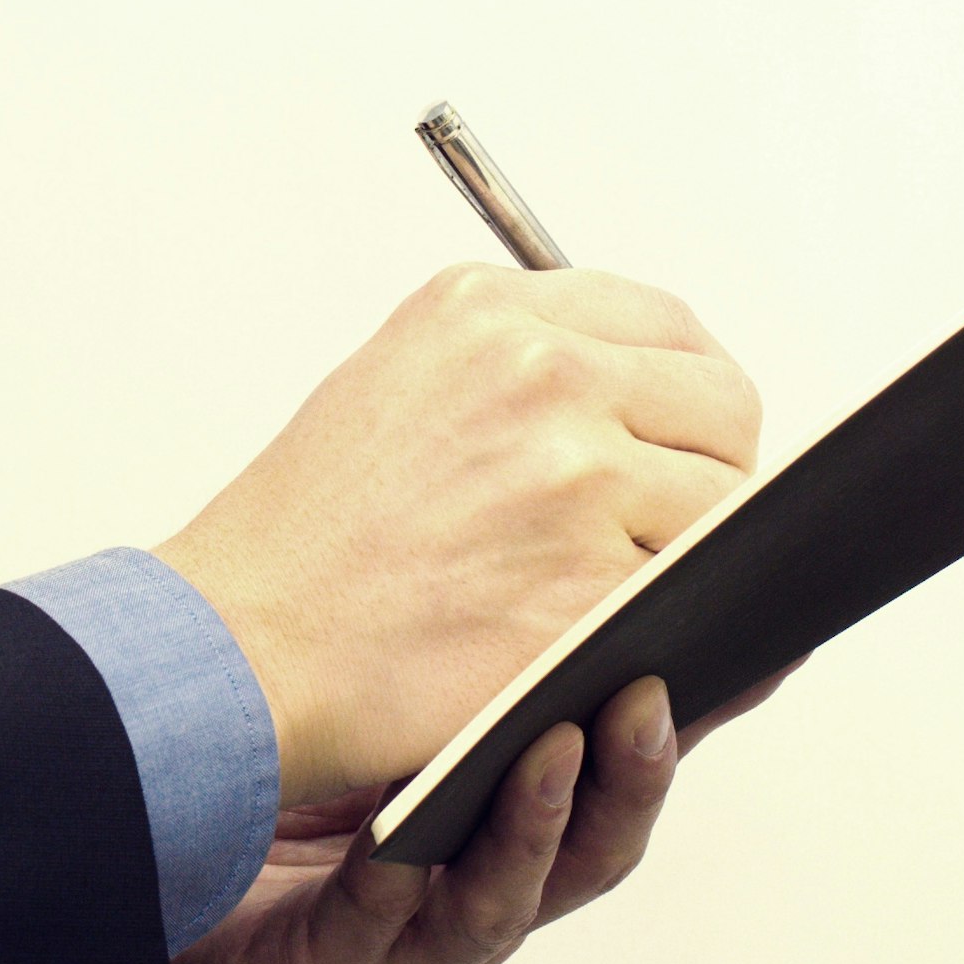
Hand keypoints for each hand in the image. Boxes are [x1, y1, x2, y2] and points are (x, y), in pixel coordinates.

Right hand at [154, 266, 761, 807]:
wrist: (240, 650)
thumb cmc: (305, 540)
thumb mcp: (397, 381)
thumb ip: (515, 361)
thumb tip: (631, 383)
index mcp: (491, 313)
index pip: (671, 326)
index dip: (689, 392)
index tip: (679, 436)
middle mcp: (542, 376)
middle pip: (723, 408)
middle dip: (707, 470)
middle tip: (655, 524)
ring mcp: (576, 480)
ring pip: (721, 509)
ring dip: (685, 554)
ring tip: (602, 583)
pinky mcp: (591, 586)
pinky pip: (690, 596)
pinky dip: (663, 623)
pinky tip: (597, 632)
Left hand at [170, 669, 790, 963]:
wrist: (127, 827)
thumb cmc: (262, 755)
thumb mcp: (391, 673)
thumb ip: (491, 620)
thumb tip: (601, 520)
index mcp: (503, 807)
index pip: (623, 769)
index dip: (686, 719)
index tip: (741, 646)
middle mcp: (470, 882)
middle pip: (590, 854)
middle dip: (631, 782)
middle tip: (650, 701)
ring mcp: (401, 938)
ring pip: (498, 911)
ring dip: (534, 834)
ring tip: (549, 751)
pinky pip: (368, 941)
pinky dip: (392, 892)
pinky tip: (391, 841)